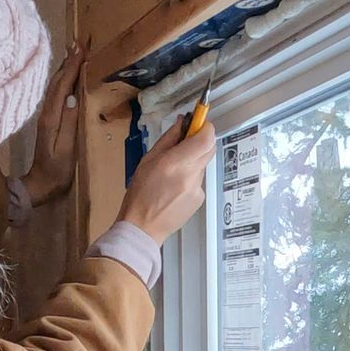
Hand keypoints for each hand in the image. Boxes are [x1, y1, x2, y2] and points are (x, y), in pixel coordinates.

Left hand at [19, 41, 85, 207]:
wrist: (40, 185)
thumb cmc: (57, 170)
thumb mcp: (67, 149)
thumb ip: (69, 123)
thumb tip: (73, 97)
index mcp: (51, 117)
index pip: (62, 85)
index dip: (71, 66)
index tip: (80, 48)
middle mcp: (45, 111)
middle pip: (55, 80)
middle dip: (67, 61)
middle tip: (79, 42)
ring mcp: (44, 114)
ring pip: (54, 85)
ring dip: (64, 67)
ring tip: (74, 52)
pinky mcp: (47, 119)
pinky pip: (55, 92)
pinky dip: (61, 79)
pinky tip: (66, 74)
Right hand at [117, 114, 216, 243]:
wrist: (142, 227)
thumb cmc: (140, 195)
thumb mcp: (148, 160)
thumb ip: (168, 139)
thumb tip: (181, 123)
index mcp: (175, 163)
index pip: (205, 137)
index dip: (204, 126)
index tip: (197, 123)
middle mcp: (190, 175)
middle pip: (209, 148)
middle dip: (200, 140)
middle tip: (185, 141)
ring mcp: (197, 188)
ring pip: (203, 164)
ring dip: (192, 161)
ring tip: (171, 173)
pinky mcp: (199, 198)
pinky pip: (199, 180)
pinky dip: (189, 178)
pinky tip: (173, 188)